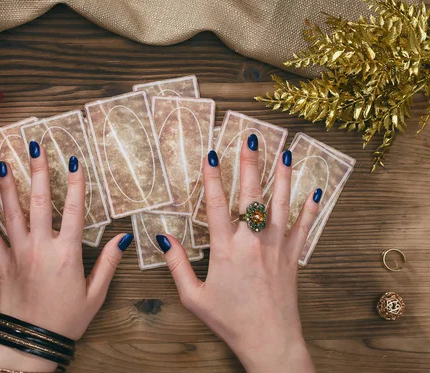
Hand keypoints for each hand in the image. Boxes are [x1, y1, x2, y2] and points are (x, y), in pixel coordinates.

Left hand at [0, 142, 132, 371]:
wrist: (32, 343)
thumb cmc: (66, 320)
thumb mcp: (95, 294)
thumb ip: (109, 263)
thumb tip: (124, 237)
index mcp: (67, 253)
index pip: (75, 210)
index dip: (76, 183)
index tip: (74, 160)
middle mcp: (41, 247)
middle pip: (39, 202)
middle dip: (37, 171)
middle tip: (34, 146)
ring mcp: (19, 254)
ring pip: (10, 214)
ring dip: (6, 187)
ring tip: (2, 162)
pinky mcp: (3, 265)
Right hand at [159, 135, 318, 372]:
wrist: (270, 341)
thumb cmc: (231, 320)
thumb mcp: (194, 297)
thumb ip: (177, 265)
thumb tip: (162, 238)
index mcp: (226, 250)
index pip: (216, 205)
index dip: (212, 178)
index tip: (211, 154)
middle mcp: (252, 243)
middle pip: (250, 195)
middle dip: (249, 164)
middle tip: (250, 138)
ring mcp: (276, 248)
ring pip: (280, 204)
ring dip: (281, 176)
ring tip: (283, 152)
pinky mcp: (293, 257)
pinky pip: (304, 227)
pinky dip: (311, 208)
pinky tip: (316, 189)